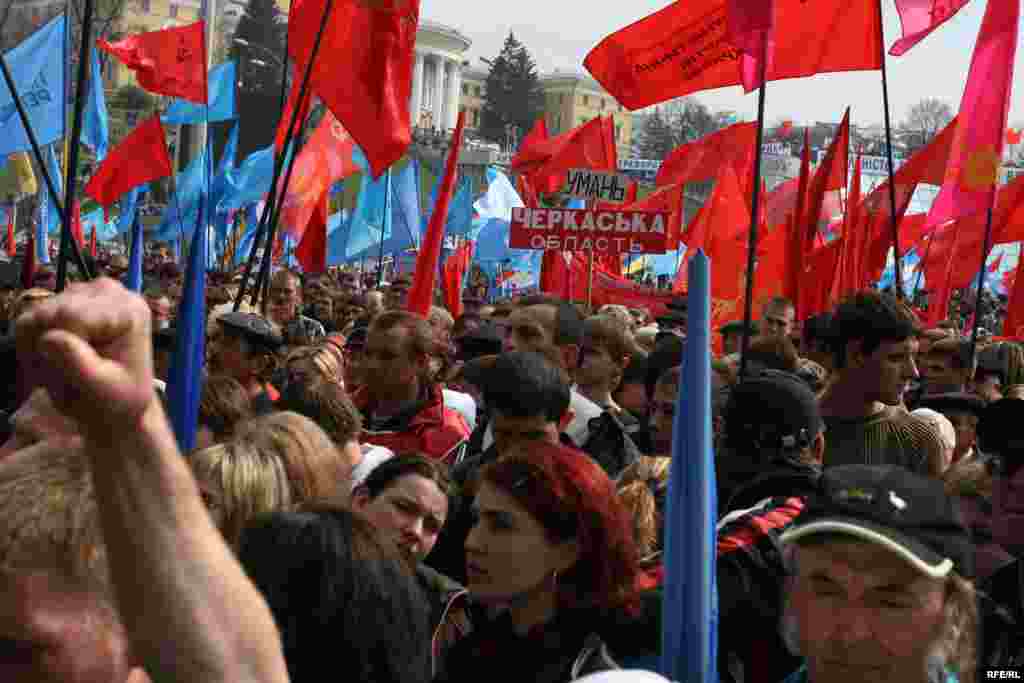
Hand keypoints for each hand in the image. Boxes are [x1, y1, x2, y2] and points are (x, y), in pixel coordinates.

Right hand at [14, 278, 156, 437]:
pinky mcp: (61, 301)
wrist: (119, 401)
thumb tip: (48, 337)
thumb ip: (77, 363)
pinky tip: (52, 364)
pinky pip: (27, 322)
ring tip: (61, 374)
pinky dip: (31, 348)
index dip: (57, 350)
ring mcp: (82, 292)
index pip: (69, 316)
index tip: (68, 381)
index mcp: (127, 310)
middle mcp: (107, 291)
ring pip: (32, 319)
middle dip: (46, 354)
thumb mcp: (103, 390)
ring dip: (38, 353)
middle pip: (47, 315)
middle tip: (64, 382)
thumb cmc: (118, 398)